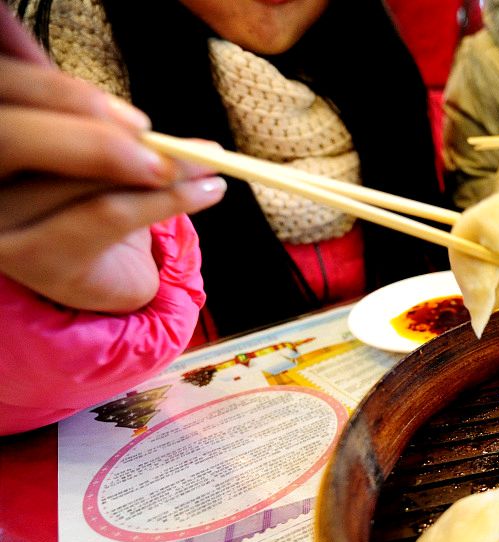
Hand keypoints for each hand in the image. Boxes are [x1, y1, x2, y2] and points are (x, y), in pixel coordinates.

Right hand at [0, 10, 225, 313]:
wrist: (101, 272)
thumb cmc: (86, 194)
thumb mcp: (76, 136)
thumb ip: (64, 100)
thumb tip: (49, 45)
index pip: (0, 93)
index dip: (52, 91)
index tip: (128, 112)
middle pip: (16, 137)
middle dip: (98, 132)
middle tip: (166, 141)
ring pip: (78, 181)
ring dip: (160, 169)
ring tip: (210, 164)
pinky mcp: (35, 261)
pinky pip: (107, 215)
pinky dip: (169, 200)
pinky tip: (209, 191)